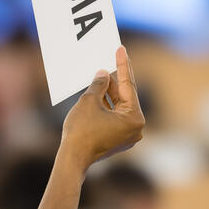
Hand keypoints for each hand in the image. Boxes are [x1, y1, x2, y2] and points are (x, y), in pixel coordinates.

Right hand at [60, 46, 144, 171]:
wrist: (72, 158)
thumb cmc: (81, 131)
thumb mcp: (90, 100)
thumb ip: (99, 84)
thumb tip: (103, 74)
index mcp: (135, 118)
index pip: (128, 85)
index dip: (122, 65)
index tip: (121, 49)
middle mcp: (136, 128)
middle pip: (125, 96)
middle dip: (116, 78)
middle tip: (114, 57)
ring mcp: (127, 135)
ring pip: (119, 106)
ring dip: (110, 90)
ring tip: (102, 72)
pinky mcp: (117, 139)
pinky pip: (114, 115)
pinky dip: (107, 104)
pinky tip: (100, 90)